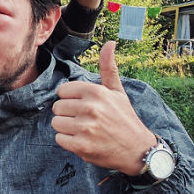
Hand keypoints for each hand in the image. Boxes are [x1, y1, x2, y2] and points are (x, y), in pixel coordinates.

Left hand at [51, 41, 155, 174]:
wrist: (137, 151)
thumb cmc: (124, 119)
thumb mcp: (117, 92)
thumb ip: (108, 68)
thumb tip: (110, 42)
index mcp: (96, 92)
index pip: (62, 91)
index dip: (71, 99)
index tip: (84, 106)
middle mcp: (90, 108)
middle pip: (57, 107)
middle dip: (68, 114)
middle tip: (86, 121)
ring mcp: (85, 128)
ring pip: (56, 123)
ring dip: (67, 128)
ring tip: (85, 131)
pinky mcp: (81, 146)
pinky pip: (59, 139)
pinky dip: (69, 142)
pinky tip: (84, 141)